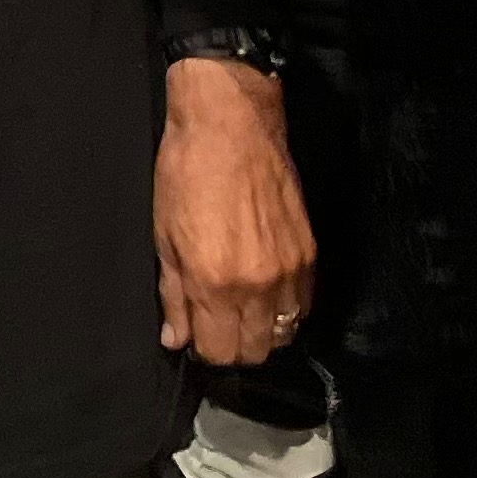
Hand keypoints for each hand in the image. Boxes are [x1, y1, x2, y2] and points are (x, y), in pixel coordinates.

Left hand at [156, 58, 316, 364]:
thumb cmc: (187, 173)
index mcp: (215, 283)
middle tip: (215, 324)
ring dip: (261, 330)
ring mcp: (291, 271)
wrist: (231, 125)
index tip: (196, 335)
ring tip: (240, 308)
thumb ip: (174, 295)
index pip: (220, 352)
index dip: (205, 349)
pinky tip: (264, 291)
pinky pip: (304, 304)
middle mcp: (259, 285)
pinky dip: (285, 308)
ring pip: (284, 332)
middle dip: (233, 346)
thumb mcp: (165, 236)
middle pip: (256, 350)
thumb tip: (176, 337)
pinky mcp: (311, 253)